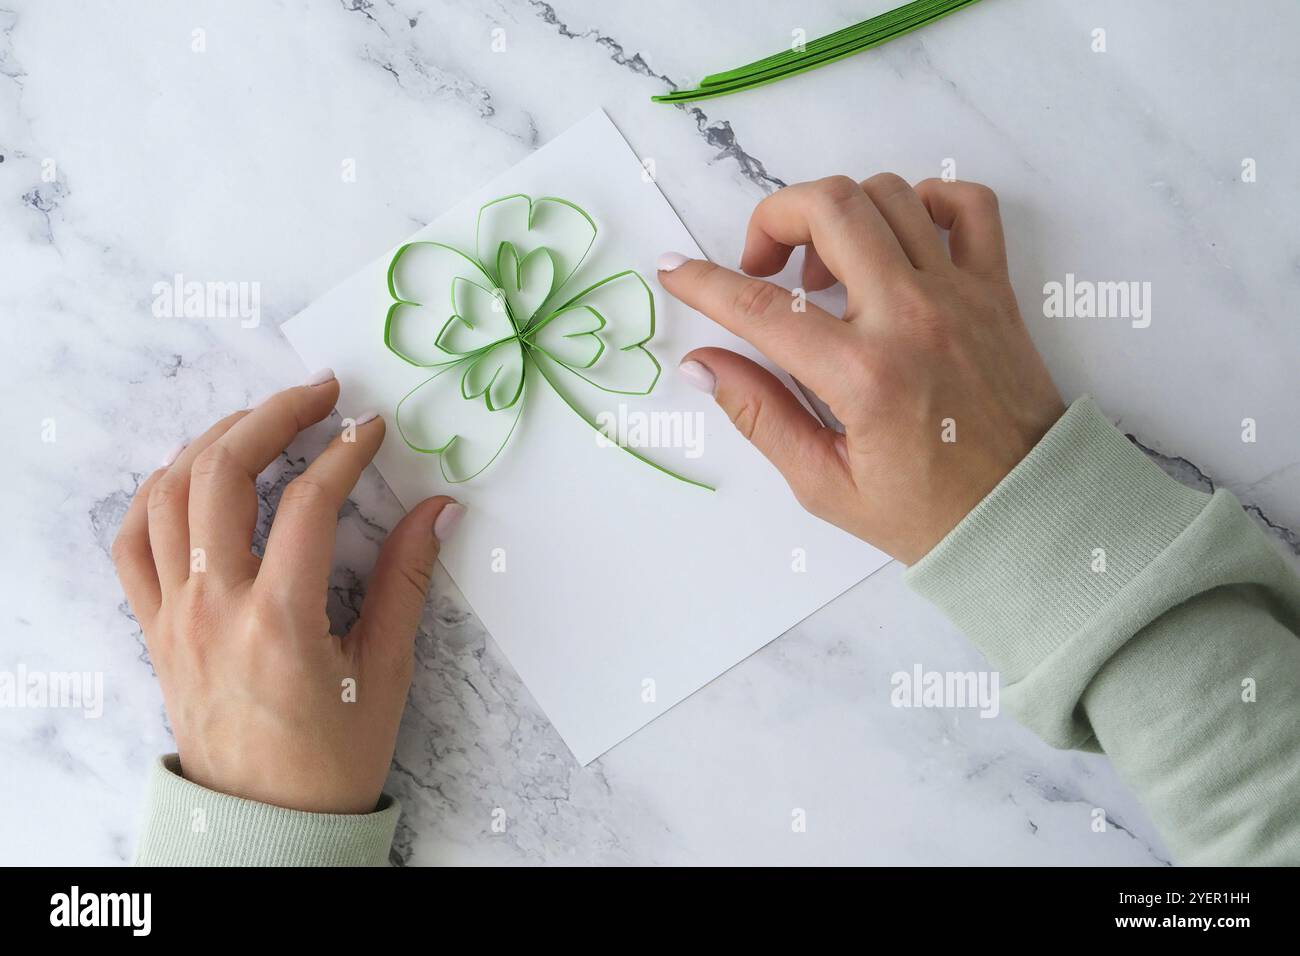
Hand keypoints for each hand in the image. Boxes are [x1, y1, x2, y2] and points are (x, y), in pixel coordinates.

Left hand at [111, 371, 462, 813]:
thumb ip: (405, 580)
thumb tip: (437, 510)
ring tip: (261, 421)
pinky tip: (194, 475)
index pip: (309, 503)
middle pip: (223, 475)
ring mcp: (173, 615)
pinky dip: (157, 494)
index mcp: (279, 622)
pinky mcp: (154, 627)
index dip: (345, 451)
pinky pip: (130, 543)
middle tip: (318, 394)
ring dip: (213, 441)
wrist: (265, 823)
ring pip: (167, 495)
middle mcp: (214, 608)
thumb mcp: (384, 671)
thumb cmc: (331, 756)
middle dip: (272, 417)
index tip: (373, 427)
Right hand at [658, 175, 1064, 563]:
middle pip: (831, 207)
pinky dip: (923, 201)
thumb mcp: (826, 485)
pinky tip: (894, 242)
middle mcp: (912, 317)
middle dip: (774, 219)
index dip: (704, 282)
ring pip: (888, 194)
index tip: (675, 270)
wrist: (1031, 515)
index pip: (762, 308)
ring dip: (838, 216)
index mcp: (864, 376)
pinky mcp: (995, 289)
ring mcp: (960, 294)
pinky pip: (966, 204)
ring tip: (824, 276)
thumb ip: (760, 416)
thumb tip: (702, 363)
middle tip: (761, 269)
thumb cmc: (928, 513)